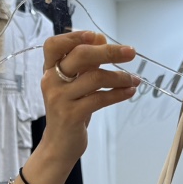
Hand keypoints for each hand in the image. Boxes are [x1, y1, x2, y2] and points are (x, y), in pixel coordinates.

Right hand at [0, 30, 139, 183]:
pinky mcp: (71, 115)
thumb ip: (85, 65)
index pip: (54, 45)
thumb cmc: (69, 113)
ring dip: (119, 77)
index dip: (74, 36)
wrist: (59, 147)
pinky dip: (118, 94)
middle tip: (130, 53)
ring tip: (133, 80)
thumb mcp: (74, 86)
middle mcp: (51, 82)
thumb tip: (102, 40)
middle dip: (109, 52)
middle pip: (81, 56)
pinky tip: (129, 92)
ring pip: (95, 78)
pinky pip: (100, 98)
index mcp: (49, 71)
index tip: (98, 37)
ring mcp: (60, 99)